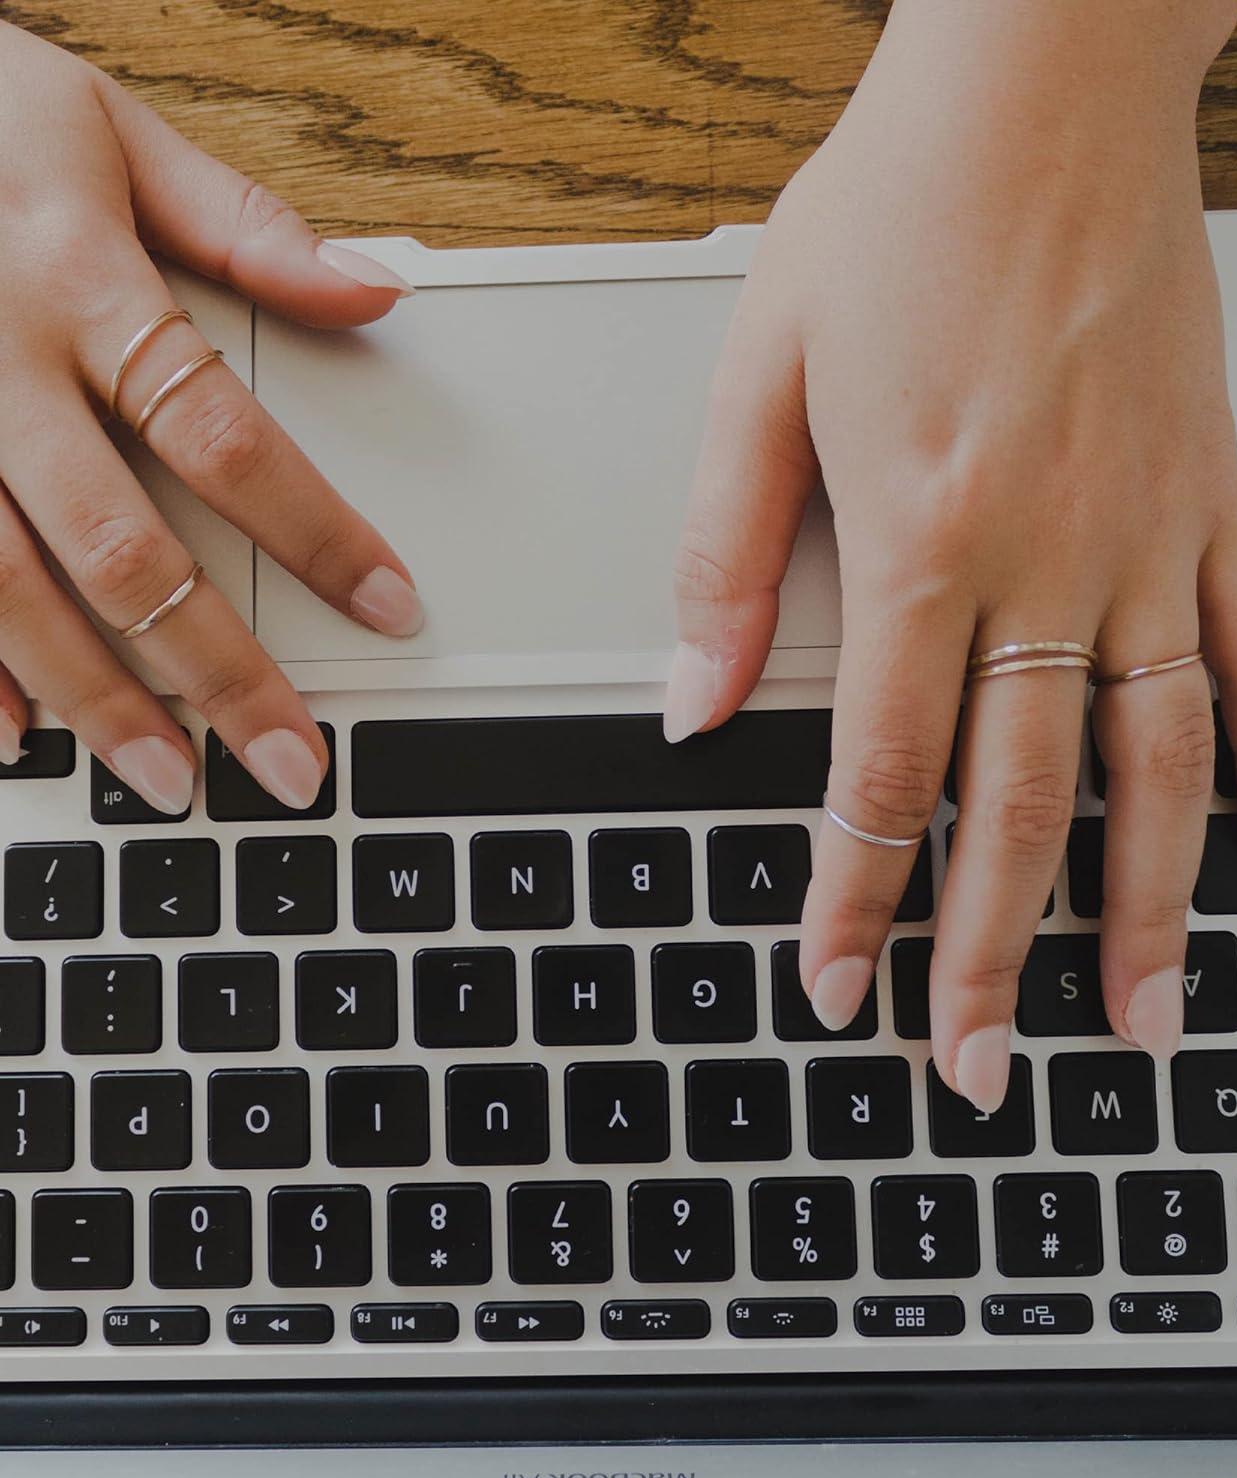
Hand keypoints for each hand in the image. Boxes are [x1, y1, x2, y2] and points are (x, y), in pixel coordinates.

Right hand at [0, 23, 421, 811]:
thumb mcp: (106, 129)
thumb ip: (243, 225)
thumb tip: (375, 289)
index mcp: (76, 285)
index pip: (223, 436)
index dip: (315, 533)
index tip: (391, 607)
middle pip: (124, 549)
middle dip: (216, 669)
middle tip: (292, 760)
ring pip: (7, 591)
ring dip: (97, 701)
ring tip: (173, 783)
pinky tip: (17, 741)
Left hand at [666, 0, 1236, 1108]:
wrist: (1045, 84)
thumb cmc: (903, 209)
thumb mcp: (760, 374)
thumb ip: (725, 555)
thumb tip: (693, 699)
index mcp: (922, 538)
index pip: (880, 775)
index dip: (854, 897)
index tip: (840, 983)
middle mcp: (1048, 558)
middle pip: (1023, 803)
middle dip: (995, 953)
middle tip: (985, 1063)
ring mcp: (1149, 535)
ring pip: (1161, 762)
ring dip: (1149, 905)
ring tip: (1142, 1018)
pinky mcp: (1215, 497)